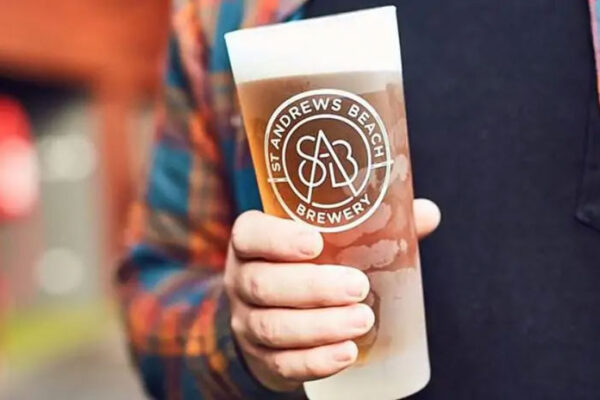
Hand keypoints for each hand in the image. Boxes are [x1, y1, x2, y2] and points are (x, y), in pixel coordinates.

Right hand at [224, 199, 440, 391]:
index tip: (315, 242)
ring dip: (319, 326)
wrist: (277, 312)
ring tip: (362, 320)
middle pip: (263, 284)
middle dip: (312, 287)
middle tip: (357, 286)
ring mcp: (246, 321)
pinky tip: (346, 353)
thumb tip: (427, 213)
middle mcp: (240, 279)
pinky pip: (282, 363)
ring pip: (272, 326)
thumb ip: (371, 224)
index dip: (277, 238)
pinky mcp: (260, 357)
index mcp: (252, 242)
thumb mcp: (328, 239)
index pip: (250, 234)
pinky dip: (315, 361)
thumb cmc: (309, 264)